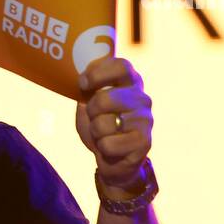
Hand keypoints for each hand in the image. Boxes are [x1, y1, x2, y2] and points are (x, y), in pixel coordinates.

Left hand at [75, 56, 152, 190]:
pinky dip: (102, 148)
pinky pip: (108, 145)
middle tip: (95, 117)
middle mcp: (141, 97)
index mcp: (129, 82)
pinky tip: (112, 148)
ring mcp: (145, 119)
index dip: (98, 73)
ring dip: (96, 133)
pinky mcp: (144, 141)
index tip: (82, 83)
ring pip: (103, 124)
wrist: (113, 157)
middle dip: (91, 111)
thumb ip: (86, 89)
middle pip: (104, 98)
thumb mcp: (88, 103)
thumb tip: (78, 79)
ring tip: (104, 134)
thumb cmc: (99, 124)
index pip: (121, 66)